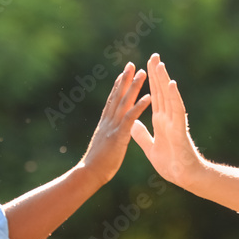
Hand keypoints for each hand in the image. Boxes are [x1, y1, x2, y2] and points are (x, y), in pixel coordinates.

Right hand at [79, 62, 151, 186]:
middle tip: (132, 64)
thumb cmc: (97, 164)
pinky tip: (149, 97)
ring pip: (125, 102)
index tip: (123, 74)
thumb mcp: (104, 146)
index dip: (118, 86)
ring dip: (135, 86)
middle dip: (125, 79)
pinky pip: (131, 118)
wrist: (89, 174)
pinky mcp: (119, 135)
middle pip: (118, 96)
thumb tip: (109, 133)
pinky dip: (140, 106)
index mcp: (105, 124)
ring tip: (143, 73)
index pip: (112, 101)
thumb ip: (108, 136)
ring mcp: (113, 127)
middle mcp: (108, 121)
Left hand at [130, 54, 203, 189]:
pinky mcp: (179, 128)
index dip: (150, 82)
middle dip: (157, 74)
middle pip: (161, 92)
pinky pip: (177, 110)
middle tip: (153, 55)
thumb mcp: (150, 147)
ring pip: (168, 97)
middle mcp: (168, 118)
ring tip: (160, 64)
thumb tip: (132, 124)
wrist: (183, 177)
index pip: (153, 97)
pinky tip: (170, 84)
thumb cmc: (171, 164)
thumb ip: (142, 135)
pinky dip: (173, 96)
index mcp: (160, 121)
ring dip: (164, 80)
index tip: (145, 66)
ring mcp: (174, 121)